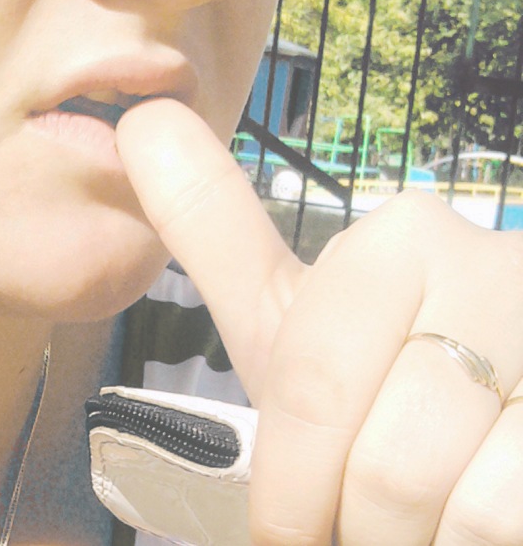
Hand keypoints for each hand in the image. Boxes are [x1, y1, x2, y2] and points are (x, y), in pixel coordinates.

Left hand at [117, 98, 522, 544]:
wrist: (504, 453)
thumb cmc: (381, 395)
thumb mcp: (295, 318)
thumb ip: (217, 229)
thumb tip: (140, 121)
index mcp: (411, 239)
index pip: (312, 384)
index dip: (291, 488)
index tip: (287, 530)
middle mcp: (502, 269)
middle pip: (386, 460)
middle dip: (359, 526)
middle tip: (358, 534)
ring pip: (465, 505)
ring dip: (425, 542)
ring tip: (422, 530)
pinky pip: (515, 515)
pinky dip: (483, 545)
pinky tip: (472, 529)